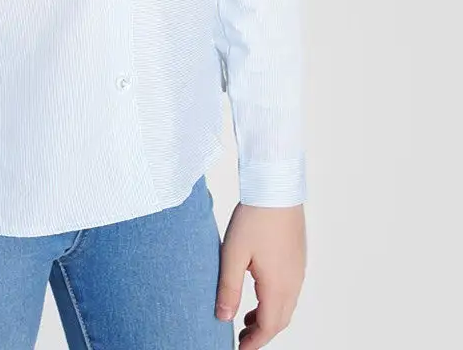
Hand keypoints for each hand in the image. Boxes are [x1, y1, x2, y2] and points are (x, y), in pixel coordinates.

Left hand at [214, 202, 305, 346]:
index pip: (268, 327)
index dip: (254, 342)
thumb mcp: (232, 254)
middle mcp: (293, 283)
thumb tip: (223, 318)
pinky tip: (259, 291)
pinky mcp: (298, 259)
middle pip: (280, 320)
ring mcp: (298, 270)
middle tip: (241, 338)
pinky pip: (290, 291)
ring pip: (286, 306)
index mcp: (277, 286)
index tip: (239, 349)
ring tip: (247, 317)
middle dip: (261, 333)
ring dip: (269, 317)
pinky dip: (275, 301)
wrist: (276, 188)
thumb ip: (228, 288)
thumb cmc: (254, 218)